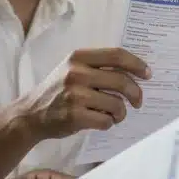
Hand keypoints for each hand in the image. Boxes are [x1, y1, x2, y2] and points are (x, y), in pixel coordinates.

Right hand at [21, 48, 150, 139]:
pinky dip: (109, 123)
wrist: (31, 114)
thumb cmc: (58, 91)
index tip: (147, 74)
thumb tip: (134, 72)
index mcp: (79, 57)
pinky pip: (106, 121)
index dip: (137, 65)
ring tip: (116, 115)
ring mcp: (75, 95)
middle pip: (121, 80)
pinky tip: (102, 121)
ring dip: (121, 113)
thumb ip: (97, 66)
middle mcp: (77, 73)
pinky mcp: (75, 116)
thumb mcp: (72, 68)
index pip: (117, 55)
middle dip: (135, 93)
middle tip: (138, 101)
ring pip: (116, 104)